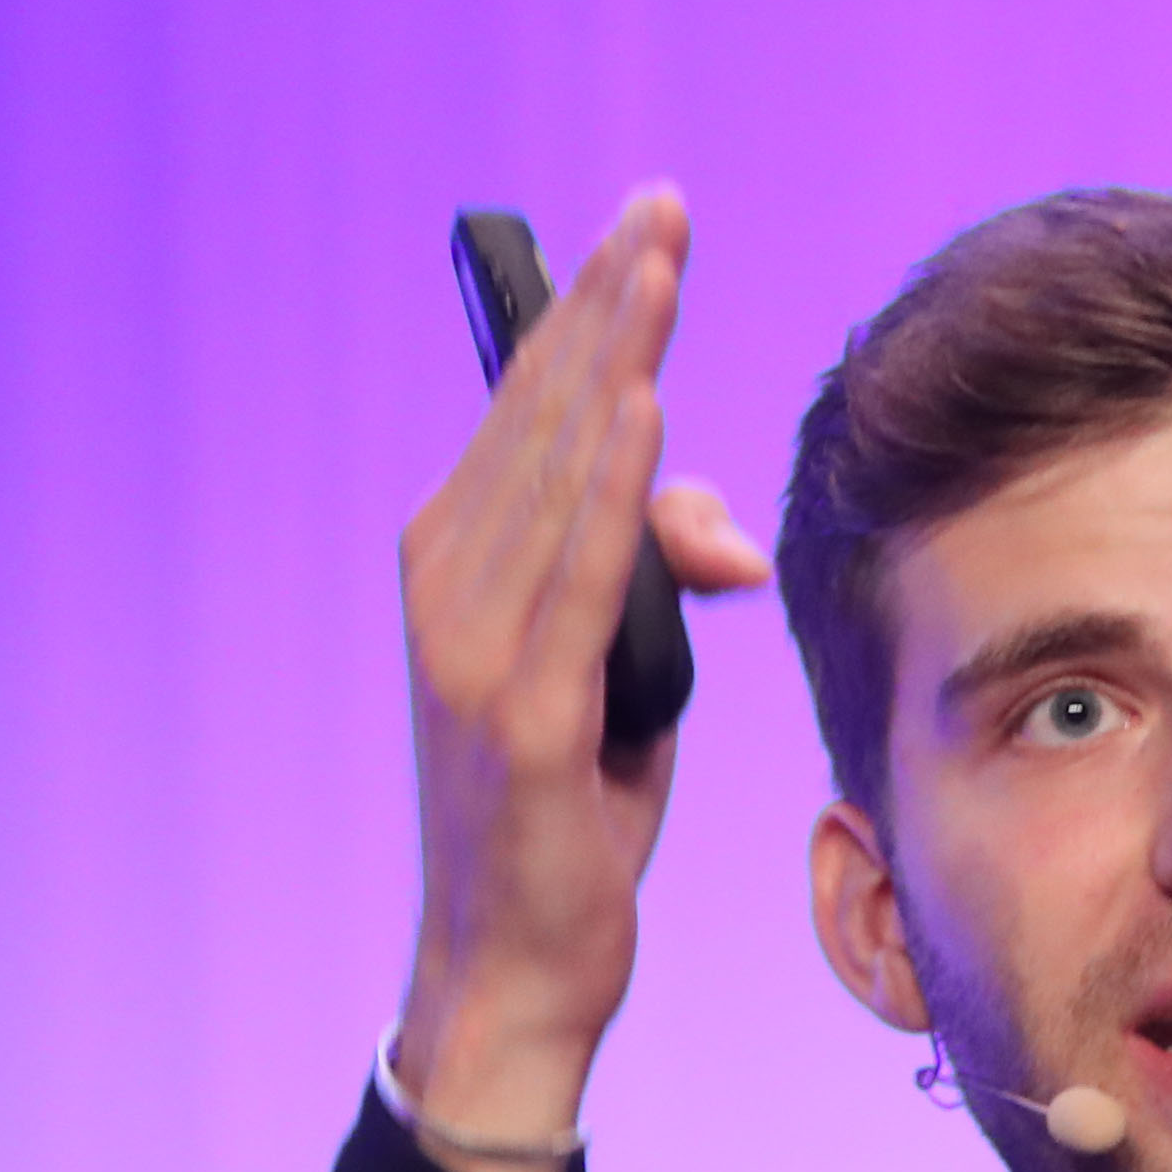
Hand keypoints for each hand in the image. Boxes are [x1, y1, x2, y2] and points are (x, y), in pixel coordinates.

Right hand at [392, 183, 772, 1171]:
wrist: (514, 969)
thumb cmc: (568, 821)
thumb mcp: (626, 678)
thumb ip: (658, 579)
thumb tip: (724, 534)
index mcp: (457, 565)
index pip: (531, 410)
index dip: (589, 308)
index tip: (646, 220)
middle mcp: (447, 587)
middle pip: (540, 415)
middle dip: (608, 301)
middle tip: (663, 203)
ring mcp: (476, 651)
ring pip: (558, 473)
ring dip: (612, 358)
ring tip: (657, 261)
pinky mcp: (525, 716)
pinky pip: (576, 577)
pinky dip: (609, 488)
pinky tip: (639, 407)